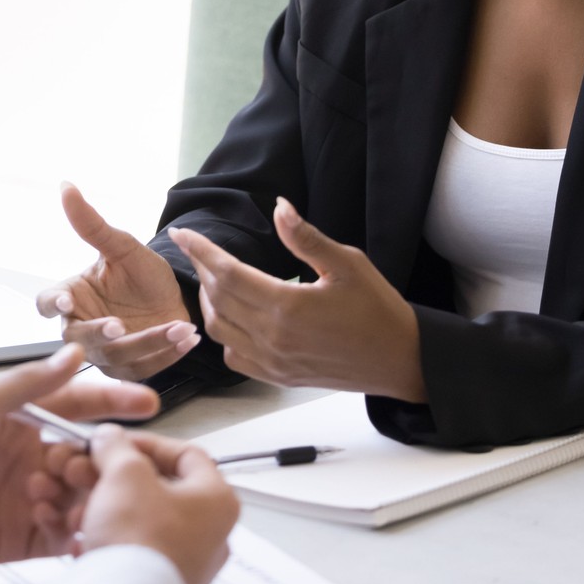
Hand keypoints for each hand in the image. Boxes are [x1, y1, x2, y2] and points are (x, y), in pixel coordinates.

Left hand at [0, 343, 160, 567]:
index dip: (112, 404)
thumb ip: (25, 385)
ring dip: (86, 499)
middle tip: (103, 470)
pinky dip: (74, 535)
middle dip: (102, 463)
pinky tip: (72, 533)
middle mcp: (29, 458)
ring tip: (75, 502)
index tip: (146, 402)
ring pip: (80, 498)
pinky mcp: (20, 539)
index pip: (77, 407)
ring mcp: (27, 499)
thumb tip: (70, 354)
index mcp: (20, 421)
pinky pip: (61, 537)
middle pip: (86, 458)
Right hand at [35, 183, 199, 380]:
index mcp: (72, 297)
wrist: (177, 295)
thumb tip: (66, 185)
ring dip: (147, 343)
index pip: (47, 303)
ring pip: (116, 356)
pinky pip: (144, 369)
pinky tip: (186, 338)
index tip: (64, 303)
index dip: (52, 305)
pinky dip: (166, 355)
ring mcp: (106, 353)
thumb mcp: (122, 246)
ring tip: (179, 326)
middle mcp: (83, 328)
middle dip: (99, 335)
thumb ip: (92, 224)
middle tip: (118, 326)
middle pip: (79, 339)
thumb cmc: (142, 273)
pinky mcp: (131, 369)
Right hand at [75, 426, 238, 583]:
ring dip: (107, 510)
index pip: (186, 453)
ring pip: (142, 522)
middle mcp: (210, 534)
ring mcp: (187, 563)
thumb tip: (109, 438)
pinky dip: (109, 542)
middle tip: (92, 473)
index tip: (119, 443)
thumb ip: (116, 448)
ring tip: (82, 511)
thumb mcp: (124, 474)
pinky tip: (85, 542)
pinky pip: (134, 554)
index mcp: (217, 500)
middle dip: (117, 479)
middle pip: (159, 489)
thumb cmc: (140, 541)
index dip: (147, 443)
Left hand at [169, 198, 426, 400]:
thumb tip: (279, 207)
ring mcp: (273, 361)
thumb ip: (305, 237)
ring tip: (213, 278)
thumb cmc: (378, 309)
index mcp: (287, 306)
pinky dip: (224, 334)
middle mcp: (273, 337)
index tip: (183, 234)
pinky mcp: (278, 377)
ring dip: (208, 302)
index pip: (227, 274)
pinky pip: (234, 356)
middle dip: (202, 270)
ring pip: (219, 330)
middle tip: (199, 250)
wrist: (400, 359)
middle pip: (217, 300)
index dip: (201, 251)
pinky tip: (232, 316)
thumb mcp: (347, 263)